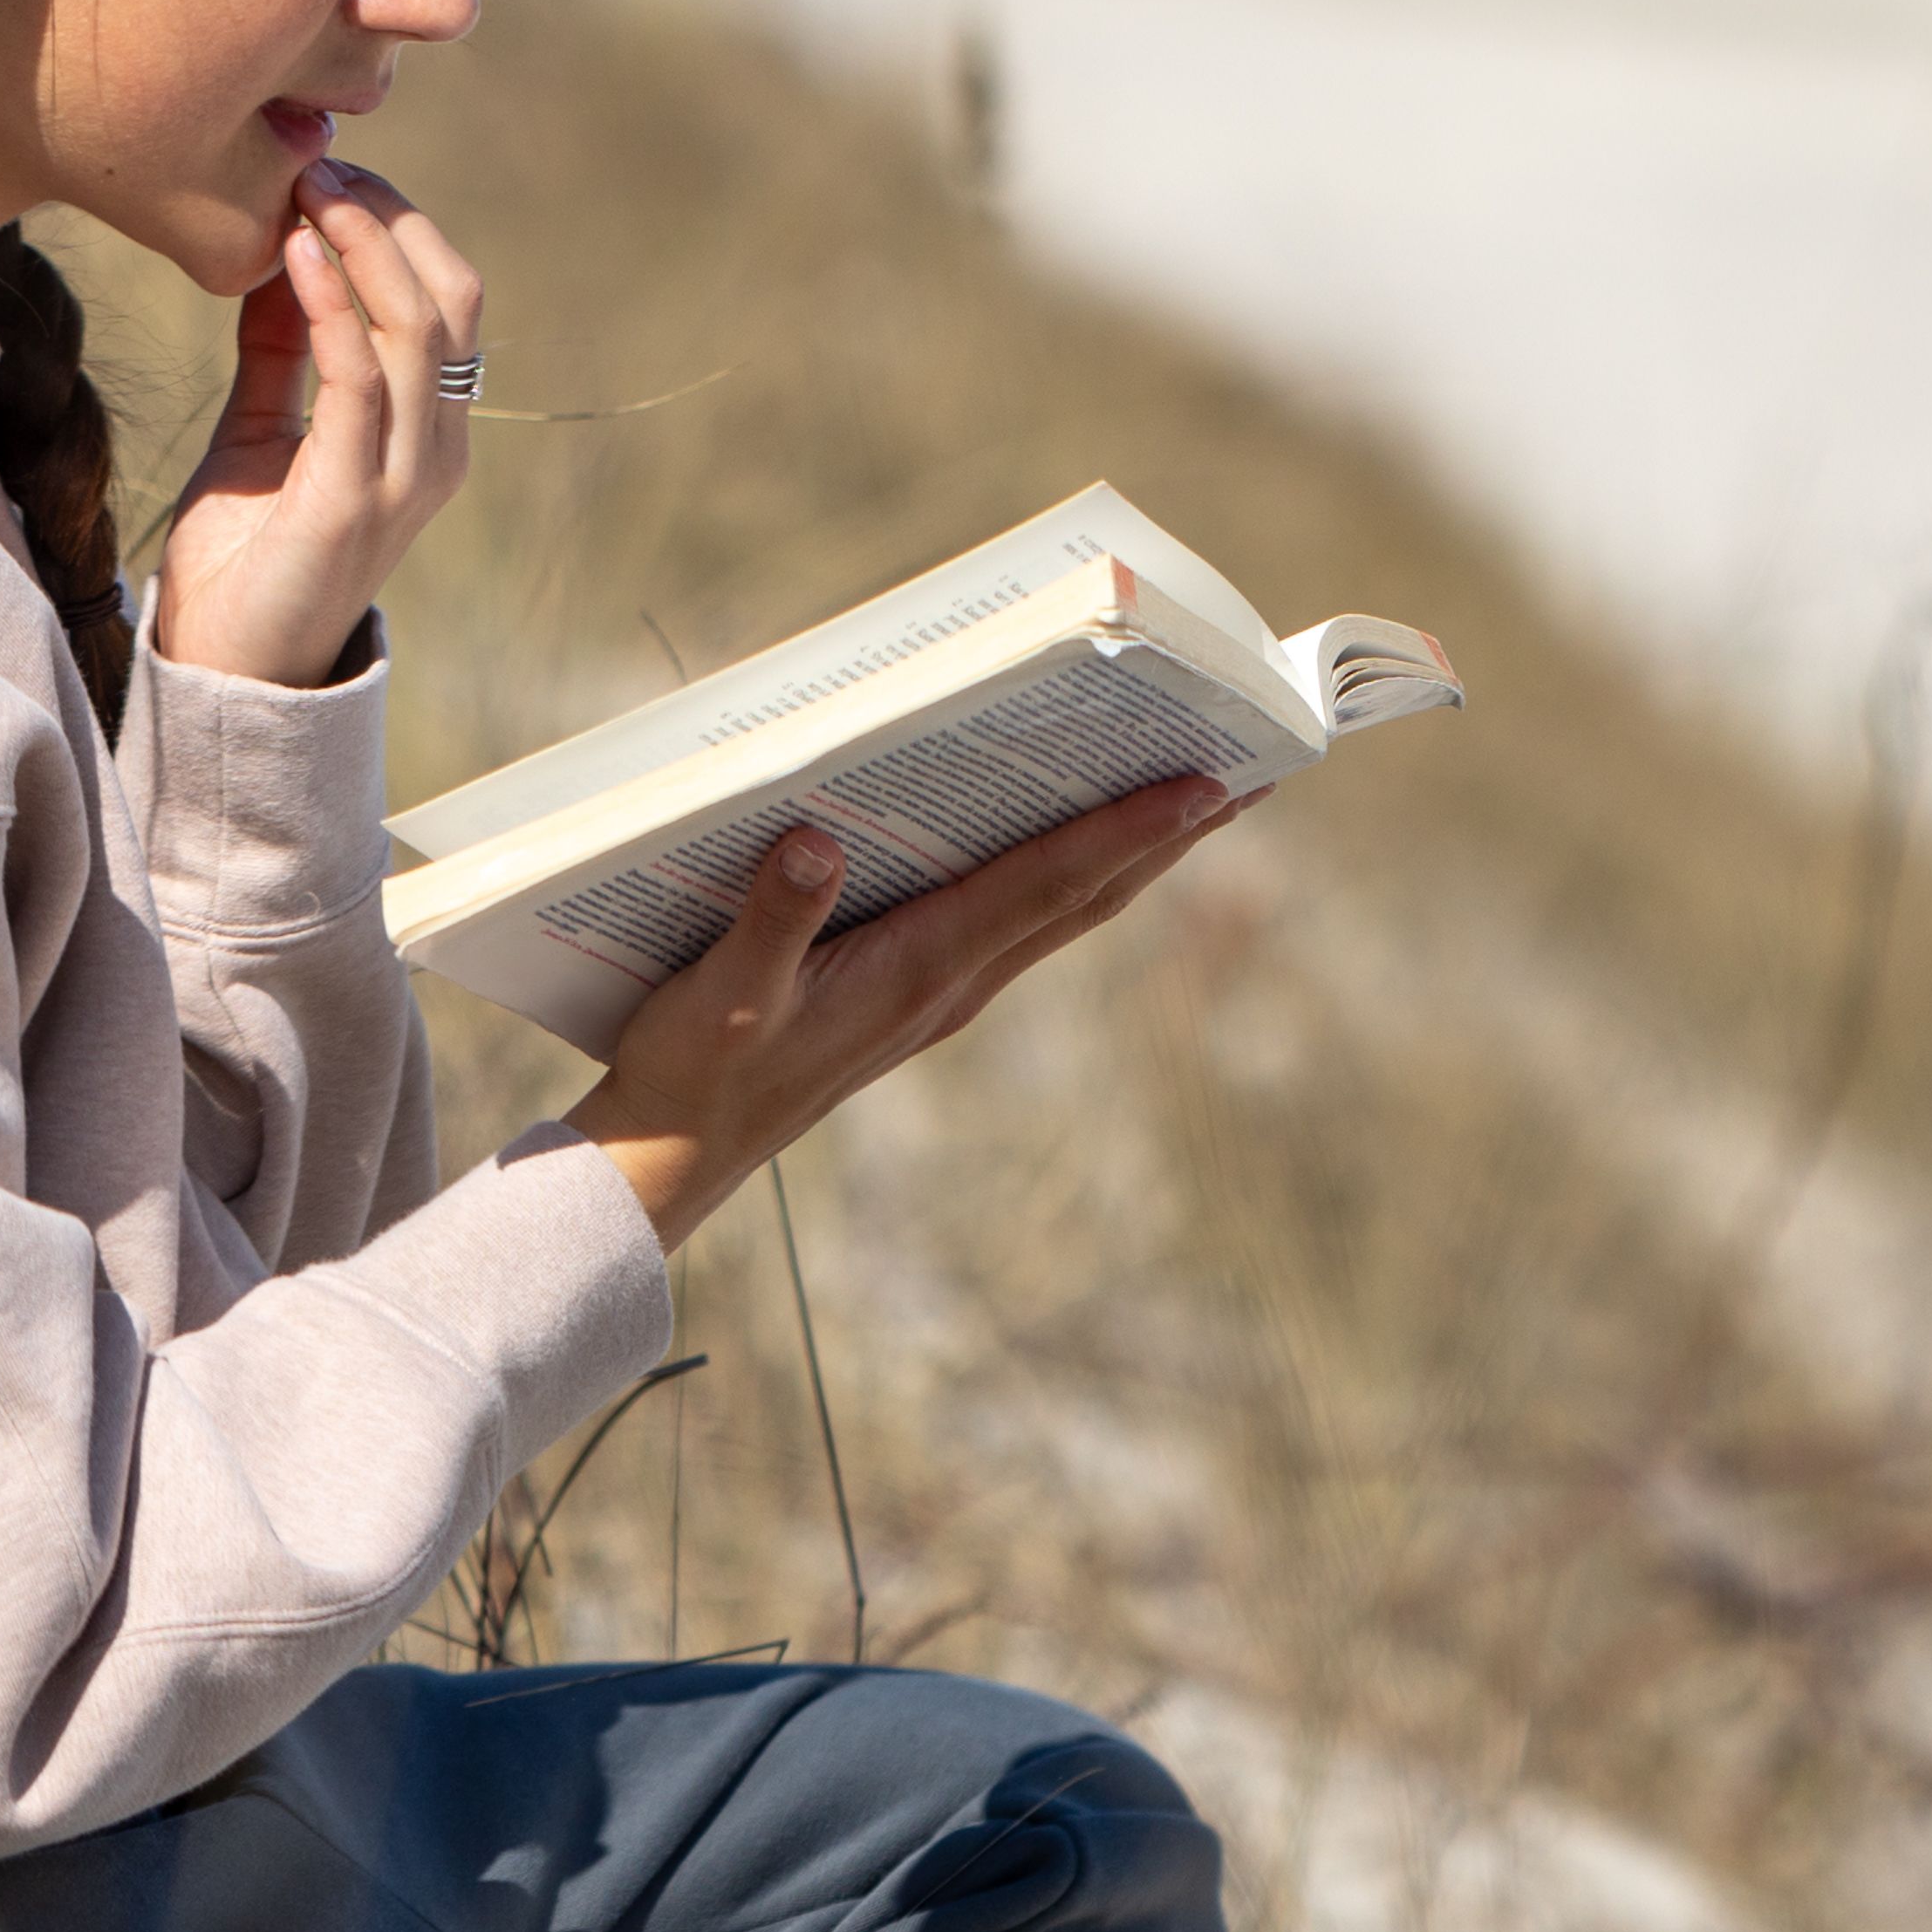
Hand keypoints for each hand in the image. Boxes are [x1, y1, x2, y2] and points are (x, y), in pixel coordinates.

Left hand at [149, 160, 481, 688]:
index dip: (397, 225)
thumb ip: (281, 354)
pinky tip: (293, 256)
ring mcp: (406, 477)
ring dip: (363, 244)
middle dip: (391, 219)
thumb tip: (279, 254)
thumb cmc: (244, 559)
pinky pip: (359, 378)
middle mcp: (438, 450)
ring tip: (307, 190)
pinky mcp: (356, 499)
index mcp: (429, 432)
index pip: (446, 299)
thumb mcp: (262, 432)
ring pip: (420, 327)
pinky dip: (330, 303)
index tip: (329, 173)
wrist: (225, 673)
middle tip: (322, 164)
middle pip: (452, 298)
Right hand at [564, 777, 1244, 1249]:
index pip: (1047, 887)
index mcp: (920, 971)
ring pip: (1066, 910)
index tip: (1211, 786)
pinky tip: (1075, 846)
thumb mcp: (719, 996)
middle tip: (1257, 771)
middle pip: (1088, 897)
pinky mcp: (917, 993)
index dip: (1128, 834)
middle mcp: (952, 981)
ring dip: (1137, 855)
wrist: (674, 1161)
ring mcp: (942, 991)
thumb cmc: (695, 1074)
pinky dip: (1073, 875)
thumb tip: (814, 841)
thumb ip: (770, 920)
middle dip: (1171, 836)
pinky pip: (1022, 922)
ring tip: (1203, 798)